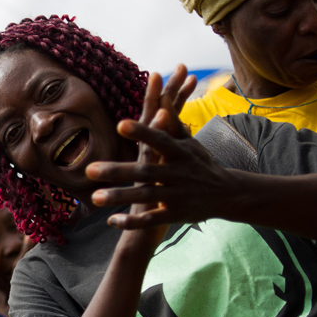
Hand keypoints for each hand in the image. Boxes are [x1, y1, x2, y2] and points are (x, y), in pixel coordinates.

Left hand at [102, 69, 196, 247]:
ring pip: (145, 196)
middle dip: (117, 171)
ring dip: (120, 197)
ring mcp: (177, 195)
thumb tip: (161, 95)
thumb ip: (172, 122)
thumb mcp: (189, 142)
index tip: (119, 124)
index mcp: (180, 152)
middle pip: (145, 172)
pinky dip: (132, 221)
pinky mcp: (175, 214)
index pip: (158, 140)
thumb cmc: (200, 163)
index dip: (141, 132)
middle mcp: (178, 173)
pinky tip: (111, 221)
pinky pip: (151, 219)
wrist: (227, 194)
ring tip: (94, 197)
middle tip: (89, 170)